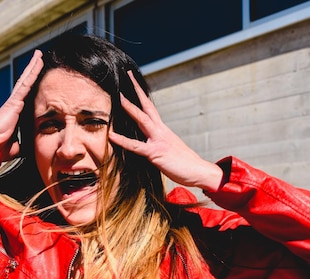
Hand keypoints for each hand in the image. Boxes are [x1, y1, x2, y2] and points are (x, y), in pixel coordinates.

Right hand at [0, 50, 43, 160]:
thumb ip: (22, 144)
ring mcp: (14, 101)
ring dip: (33, 67)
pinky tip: (38, 62)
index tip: (37, 79)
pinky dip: (33, 72)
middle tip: (39, 59)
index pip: (26, 97)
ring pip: (26, 80)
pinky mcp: (14, 101)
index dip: (31, 86)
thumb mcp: (16, 146)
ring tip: (39, 55)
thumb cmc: (0, 148)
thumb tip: (27, 148)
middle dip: (32, 71)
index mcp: (15, 114)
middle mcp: (14, 104)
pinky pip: (26, 83)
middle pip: (25, 84)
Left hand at [109, 71, 222, 191]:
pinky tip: (111, 136)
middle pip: (147, 107)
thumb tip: (149, 142)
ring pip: (142, 120)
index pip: (150, 108)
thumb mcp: (169, 149)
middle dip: (137, 91)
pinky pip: (135, 146)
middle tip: (128, 75)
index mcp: (163, 130)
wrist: (198, 171)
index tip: (134, 82)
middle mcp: (160, 131)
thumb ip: (158, 143)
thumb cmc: (184, 163)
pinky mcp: (155, 153)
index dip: (141, 95)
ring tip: (118, 97)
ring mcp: (158, 140)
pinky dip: (122, 140)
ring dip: (130, 108)